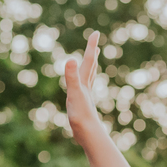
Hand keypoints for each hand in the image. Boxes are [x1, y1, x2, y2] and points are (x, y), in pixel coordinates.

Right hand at [64, 31, 101, 145]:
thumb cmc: (81, 115)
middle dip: (92, 54)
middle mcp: (86, 87)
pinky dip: (83, 82)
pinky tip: (83, 86)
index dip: (91, 46)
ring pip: (89, 78)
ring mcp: (85, 96)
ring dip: (90, 67)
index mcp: (83, 82)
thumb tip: (70, 59)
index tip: (96, 32)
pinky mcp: (83, 105)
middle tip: (94, 43)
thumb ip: (72, 77)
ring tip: (91, 60)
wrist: (88, 134)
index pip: (88, 60)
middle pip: (91, 66)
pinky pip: (83, 89)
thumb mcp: (74, 94)